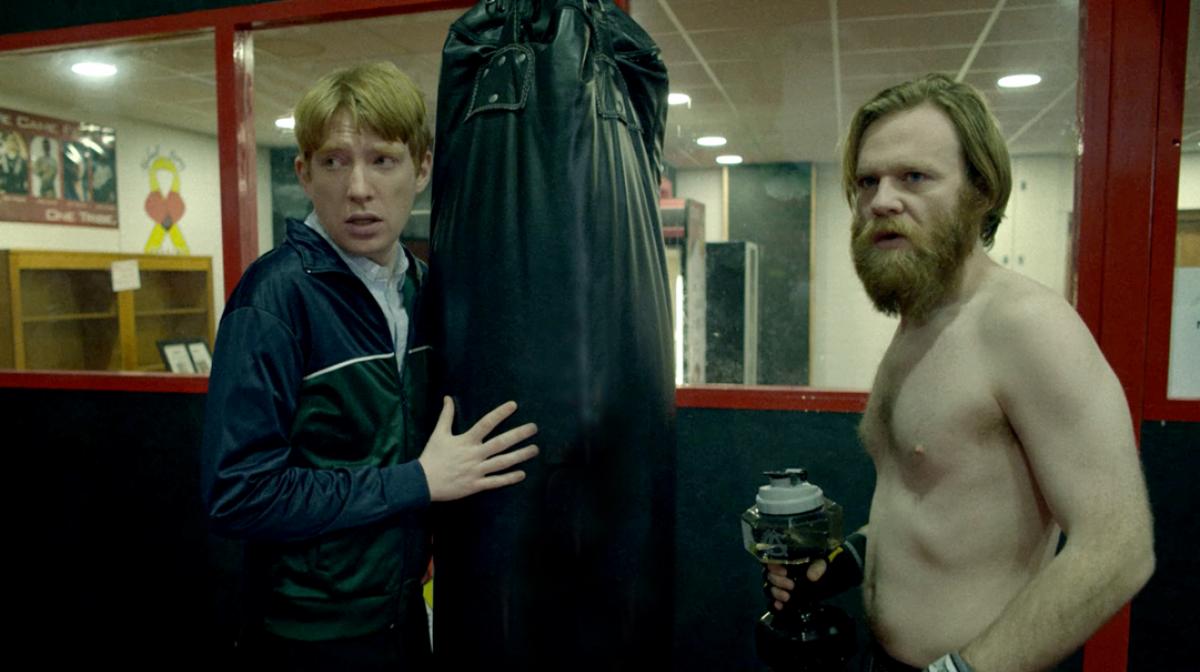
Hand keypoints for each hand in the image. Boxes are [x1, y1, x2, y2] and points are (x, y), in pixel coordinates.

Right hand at [418, 397, 538, 501]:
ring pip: (503, 462)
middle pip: (501, 443)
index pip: (486, 423)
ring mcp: (476, 471)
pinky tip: (522, 474)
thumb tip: (448, 397)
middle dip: (519, 435)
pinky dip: (509, 478)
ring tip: (535, 449)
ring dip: (520, 456)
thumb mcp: (438, 434)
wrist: (423, 482)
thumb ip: (446, 415)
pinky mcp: (476, 485)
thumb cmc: (432, 456)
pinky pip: (496, 482)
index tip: (514, 405)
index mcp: (466, 441)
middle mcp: (474, 455)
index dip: (500, 413)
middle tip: (534, 428)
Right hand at [764, 559, 827, 610]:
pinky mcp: (782, 598)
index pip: (773, 561)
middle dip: (779, 581)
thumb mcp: (821, 563)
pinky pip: (774, 601)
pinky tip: (780, 606)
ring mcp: (780, 586)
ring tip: (787, 597)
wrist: (824, 583)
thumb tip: (811, 577)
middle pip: (770, 576)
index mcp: (787, 562)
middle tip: (791, 586)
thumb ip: (817, 566)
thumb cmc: (819, 568)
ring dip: (777, 593)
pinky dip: (776, 604)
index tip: (784, 572)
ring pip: (771, 588)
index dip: (775, 567)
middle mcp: (780, 573)